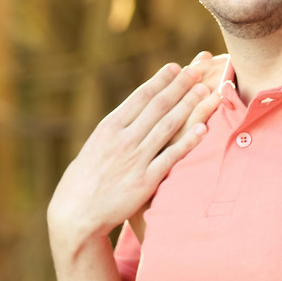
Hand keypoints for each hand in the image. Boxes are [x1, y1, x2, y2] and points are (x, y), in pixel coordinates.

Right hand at [49, 60, 213, 250]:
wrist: (75, 213)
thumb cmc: (86, 177)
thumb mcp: (96, 144)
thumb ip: (117, 128)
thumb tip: (137, 109)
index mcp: (109, 126)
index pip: (140, 96)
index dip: (161, 80)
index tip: (177, 67)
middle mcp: (123, 139)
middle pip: (158, 106)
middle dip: (180, 86)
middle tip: (198, 71)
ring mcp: (135, 159)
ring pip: (168, 126)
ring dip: (189, 106)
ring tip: (206, 91)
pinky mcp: (145, 181)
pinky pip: (171, 157)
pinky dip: (188, 142)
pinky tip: (203, 129)